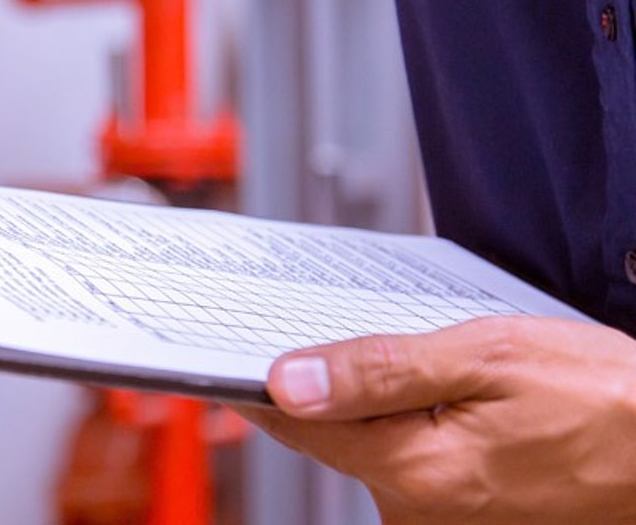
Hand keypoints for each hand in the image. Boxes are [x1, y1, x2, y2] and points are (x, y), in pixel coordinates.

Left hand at [239, 316, 635, 523]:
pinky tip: (446, 386)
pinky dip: (417, 417)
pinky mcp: (469, 513)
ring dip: (379, 398)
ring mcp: (445, 518)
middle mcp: (420, 510)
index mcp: (416, 471)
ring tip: (422, 353)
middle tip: (338, 324)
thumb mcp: (490, 357)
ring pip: (375, 442)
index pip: (298, 423)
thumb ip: (381, 369)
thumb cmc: (609, 401)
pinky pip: (415, 455)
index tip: (231, 346)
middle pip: (334, 433)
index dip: (262, 379)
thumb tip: (289, 380)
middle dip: (329, 379)